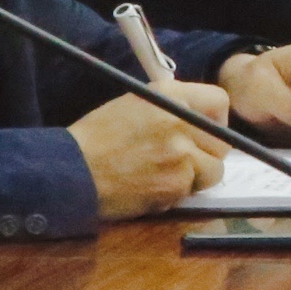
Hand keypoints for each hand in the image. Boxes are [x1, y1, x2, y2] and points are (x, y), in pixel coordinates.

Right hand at [73, 85, 232, 218]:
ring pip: (212, 171)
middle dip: (206, 153)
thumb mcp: (137, 104)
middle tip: (184, 159)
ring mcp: (181, 154)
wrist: (69, 171)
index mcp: (172, 96)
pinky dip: (175, 194)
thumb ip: (173, 107)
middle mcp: (182, 121)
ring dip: (194, 177)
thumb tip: (203, 120)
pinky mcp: (174, 184)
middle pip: (221, 142)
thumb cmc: (97, 136)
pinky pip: (190, 192)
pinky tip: (150, 187)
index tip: (208, 131)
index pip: (219, 102)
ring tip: (166, 175)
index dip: (217, 120)